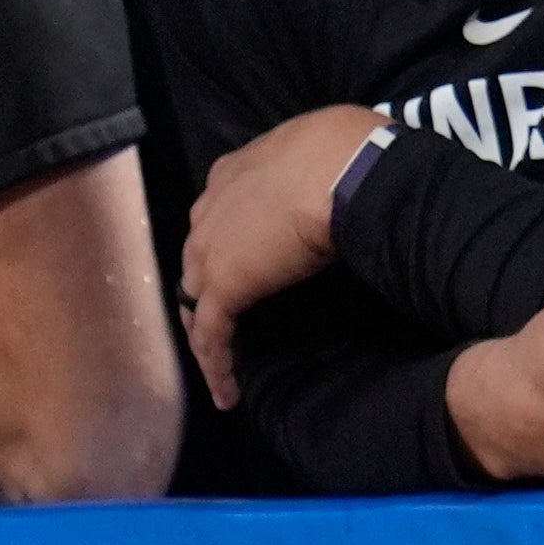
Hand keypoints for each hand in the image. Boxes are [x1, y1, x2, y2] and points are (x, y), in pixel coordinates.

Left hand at [181, 105, 388, 404]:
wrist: (342, 167)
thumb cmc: (347, 151)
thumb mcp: (324, 150)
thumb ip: (315, 170)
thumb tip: (342, 176)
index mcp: (233, 173)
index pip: (218, 218)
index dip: (227, 246)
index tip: (248, 268)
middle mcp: (209, 209)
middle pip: (196, 261)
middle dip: (206, 294)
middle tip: (225, 329)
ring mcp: (210, 248)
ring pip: (196, 301)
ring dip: (207, 336)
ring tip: (222, 371)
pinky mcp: (222, 286)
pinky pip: (211, 335)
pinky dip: (217, 366)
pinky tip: (229, 394)